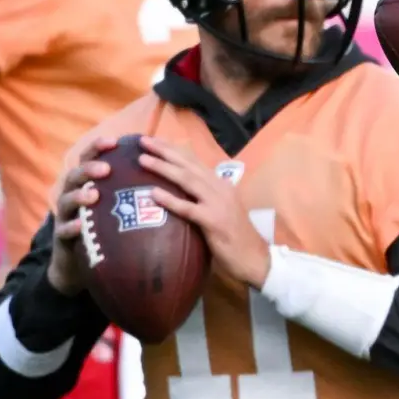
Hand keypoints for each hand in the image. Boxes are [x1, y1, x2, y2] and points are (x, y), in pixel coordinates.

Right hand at [48, 136, 121, 294]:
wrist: (81, 262)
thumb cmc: (107, 228)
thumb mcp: (119, 205)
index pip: (90, 159)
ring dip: (79, 196)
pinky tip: (80, 226)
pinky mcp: (62, 237)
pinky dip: (71, 228)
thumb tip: (167, 170)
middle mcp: (73, 195)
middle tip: (105, 169)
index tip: (114, 141)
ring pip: (66, 201)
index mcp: (87, 183)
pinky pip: (64, 231)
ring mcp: (65, 216)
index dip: (98, 147)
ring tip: (93, 194)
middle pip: (75, 175)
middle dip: (88, 169)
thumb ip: (132, 188)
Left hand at [140, 136, 270, 287]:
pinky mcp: (214, 221)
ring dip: (164, 168)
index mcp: (221, 184)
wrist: (255, 258)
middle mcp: (220, 188)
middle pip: (189, 165)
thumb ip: (204, 198)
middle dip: (165, 151)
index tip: (153, 140)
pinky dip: (170, 200)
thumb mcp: (222, 210)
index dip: (173, 149)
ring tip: (143, 160)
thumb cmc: (236, 237)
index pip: (194, 161)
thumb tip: (180, 191)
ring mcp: (218, 204)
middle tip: (143, 141)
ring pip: (187, 180)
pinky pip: (188, 208)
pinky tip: (154, 193)